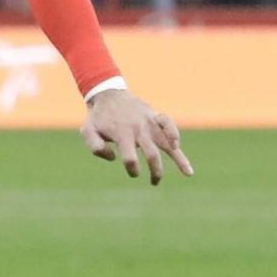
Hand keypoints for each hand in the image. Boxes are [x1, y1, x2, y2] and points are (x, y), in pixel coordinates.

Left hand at [79, 88, 193, 184]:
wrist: (108, 93)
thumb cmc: (98, 117)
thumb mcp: (88, 131)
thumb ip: (95, 147)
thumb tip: (114, 157)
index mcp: (122, 134)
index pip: (130, 159)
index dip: (132, 169)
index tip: (133, 172)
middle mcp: (138, 129)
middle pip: (152, 154)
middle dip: (156, 172)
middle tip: (154, 182)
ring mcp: (148, 122)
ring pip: (167, 142)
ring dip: (178, 159)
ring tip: (188, 173)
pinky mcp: (154, 115)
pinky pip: (168, 123)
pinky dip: (175, 133)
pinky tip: (178, 146)